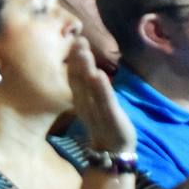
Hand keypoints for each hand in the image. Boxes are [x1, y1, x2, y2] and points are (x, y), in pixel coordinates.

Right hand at [67, 36, 135, 152]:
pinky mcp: (110, 117)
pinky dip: (101, 88)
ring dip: (86, 69)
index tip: (76, 38)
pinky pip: (104, 101)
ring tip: (84, 52)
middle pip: (79, 79)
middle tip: (77, 40)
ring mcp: (96, 110)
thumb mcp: (93, 105)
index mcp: (82, 98)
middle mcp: (86, 103)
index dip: (75, 58)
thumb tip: (85, 69)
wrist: (113, 150)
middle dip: (78, 59)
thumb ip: (88, 88)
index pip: (76, 76)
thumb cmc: (104, 125)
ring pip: (89, 87)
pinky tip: (98, 75)